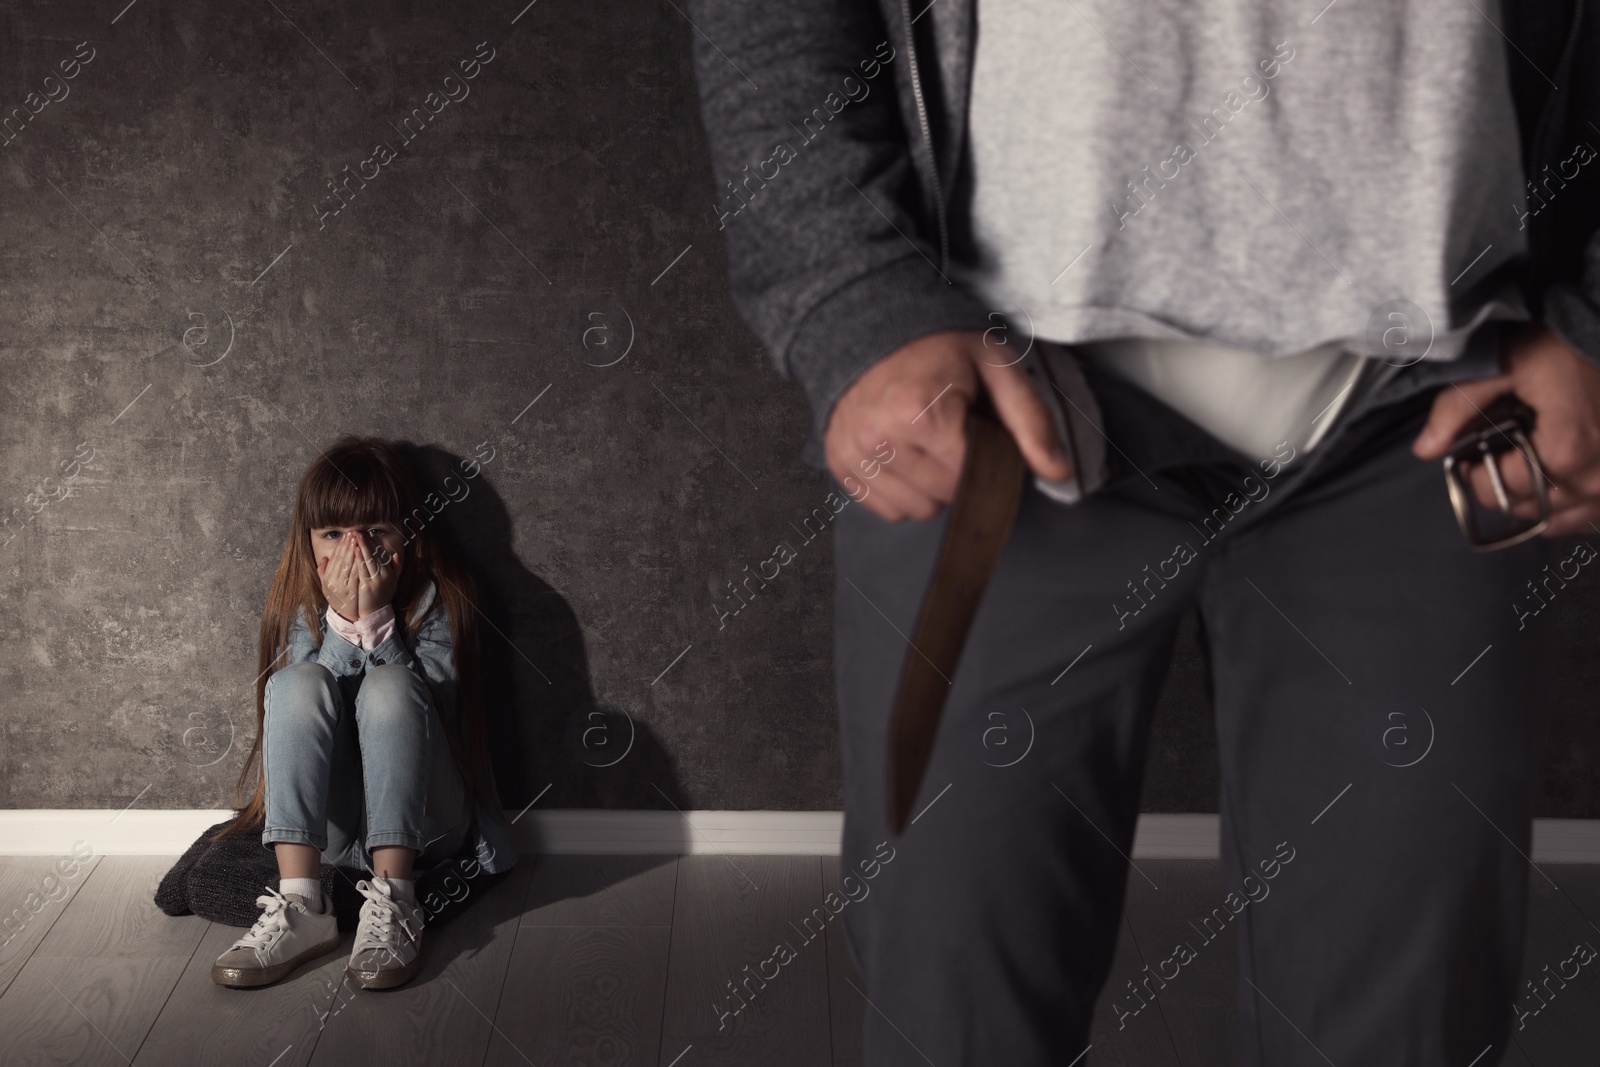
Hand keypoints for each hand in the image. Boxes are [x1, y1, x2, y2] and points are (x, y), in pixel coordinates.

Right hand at [317, 534, 360, 621]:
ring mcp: (343, 586)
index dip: (341, 546)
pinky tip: (363, 554)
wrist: (346, 615)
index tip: (346, 535)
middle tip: (353, 533)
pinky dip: (358, 564)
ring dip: (353, 551)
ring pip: (348, 565)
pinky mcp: (352, 590)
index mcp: (328, 578)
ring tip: (358, 539)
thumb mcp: (326, 586)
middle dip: (348, 545)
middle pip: (342, 559)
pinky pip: (356, 574)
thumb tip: (324, 558)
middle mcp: (334, 581)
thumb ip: (323, 572)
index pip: (335, 558)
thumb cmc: (337, 598)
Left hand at [353, 531, 398, 617]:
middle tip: (358, 531)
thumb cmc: (382, 595)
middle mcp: (384, 575)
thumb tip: (395, 554)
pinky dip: (359, 558)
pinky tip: (354, 550)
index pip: (380, 554)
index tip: (366, 534)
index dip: (372, 544)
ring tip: (355, 536)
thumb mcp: (393, 581)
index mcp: (389, 573)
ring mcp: (376, 581)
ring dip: (361, 547)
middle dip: (365, 542)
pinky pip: (362, 569)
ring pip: (368, 560)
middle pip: (374, 555)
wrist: (375, 612)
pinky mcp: (367, 586)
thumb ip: (396, 568)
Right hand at [824, 330, 1073, 521]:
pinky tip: (904, 453)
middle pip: (945, 497)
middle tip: (952, 429)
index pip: (971, 476)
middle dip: (959, 470)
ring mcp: (853, 454)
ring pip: (917, 511)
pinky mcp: (839, 464)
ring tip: (927, 441)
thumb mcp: (995, 366)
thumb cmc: (936, 345)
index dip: (985, 457)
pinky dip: (903, 490)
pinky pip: (888, 509)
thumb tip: (1059, 471)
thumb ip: (1031, 420)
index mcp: (919, 412)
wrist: (869, 326)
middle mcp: (878, 438)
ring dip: (931, 486)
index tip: (978, 427)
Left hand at [1413, 323, 1599, 536]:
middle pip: (1525, 509)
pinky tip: (1556, 479)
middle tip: (1500, 453)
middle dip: (1502, 485)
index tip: (1470, 454)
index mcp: (1565, 452)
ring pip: (1558, 521)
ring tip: (1527, 465)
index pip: (1497, 492)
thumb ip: (1459, 406)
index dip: (1473, 475)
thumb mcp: (1506, 363)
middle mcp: (1595, 479)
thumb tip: (1426, 449)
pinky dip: (1569, 506)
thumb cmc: (1566, 346)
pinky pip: (1589, 517)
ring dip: (1535, 501)